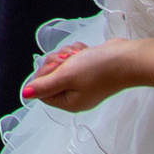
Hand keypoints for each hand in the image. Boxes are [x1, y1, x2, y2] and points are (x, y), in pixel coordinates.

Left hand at [17, 40, 135, 111]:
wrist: (128, 58)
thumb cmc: (97, 69)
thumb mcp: (66, 77)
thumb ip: (45, 86)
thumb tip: (25, 94)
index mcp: (69, 102)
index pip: (42, 92)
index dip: (44, 76)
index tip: (56, 67)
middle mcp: (75, 94)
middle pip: (51, 77)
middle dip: (57, 63)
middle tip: (68, 59)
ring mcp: (84, 82)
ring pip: (62, 65)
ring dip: (67, 55)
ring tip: (79, 55)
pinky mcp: (90, 69)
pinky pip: (74, 59)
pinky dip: (77, 52)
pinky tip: (85, 51)